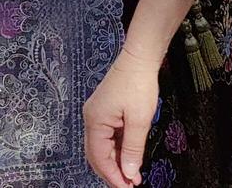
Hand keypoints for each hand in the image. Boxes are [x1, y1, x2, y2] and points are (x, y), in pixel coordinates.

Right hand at [83, 49, 162, 187]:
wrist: (139, 57)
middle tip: (129, 185)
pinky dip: (118, 149)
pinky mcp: (105, 111)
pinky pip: (108, 137)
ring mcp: (97, 114)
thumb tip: (129, 172)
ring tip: (132, 175)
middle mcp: (91, 118)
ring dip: (116, 162)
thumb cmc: (138, 83)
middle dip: (112, 172)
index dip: (113, 176)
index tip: (127, 187)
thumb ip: (133, 149)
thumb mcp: (139, 121)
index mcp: (95, 121)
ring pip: (102, 147)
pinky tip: (129, 157)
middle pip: (97, 154)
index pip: (99, 158)